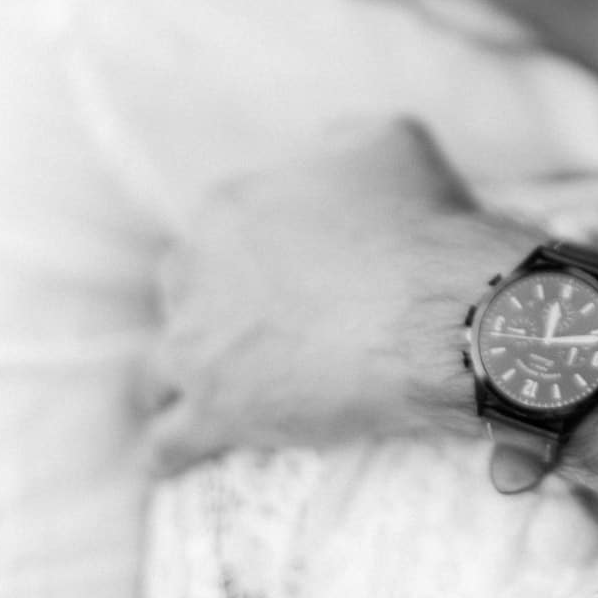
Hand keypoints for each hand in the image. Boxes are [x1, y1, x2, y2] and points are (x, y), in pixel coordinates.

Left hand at [139, 119, 538, 473]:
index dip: (250, 257)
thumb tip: (324, 156)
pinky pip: (166, 442)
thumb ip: (335, 144)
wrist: (440, 312)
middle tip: (258, 336)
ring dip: (179, 383)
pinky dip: (173, 451)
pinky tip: (181, 458)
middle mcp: (194, 271)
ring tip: (205, 401)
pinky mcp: (213, 411)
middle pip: (180, 296)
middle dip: (209, 314)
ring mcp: (196, 345)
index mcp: (229, 207)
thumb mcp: (384, 139)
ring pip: (157, 372)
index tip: (284, 280)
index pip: (218, 233)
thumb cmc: (421, 226)